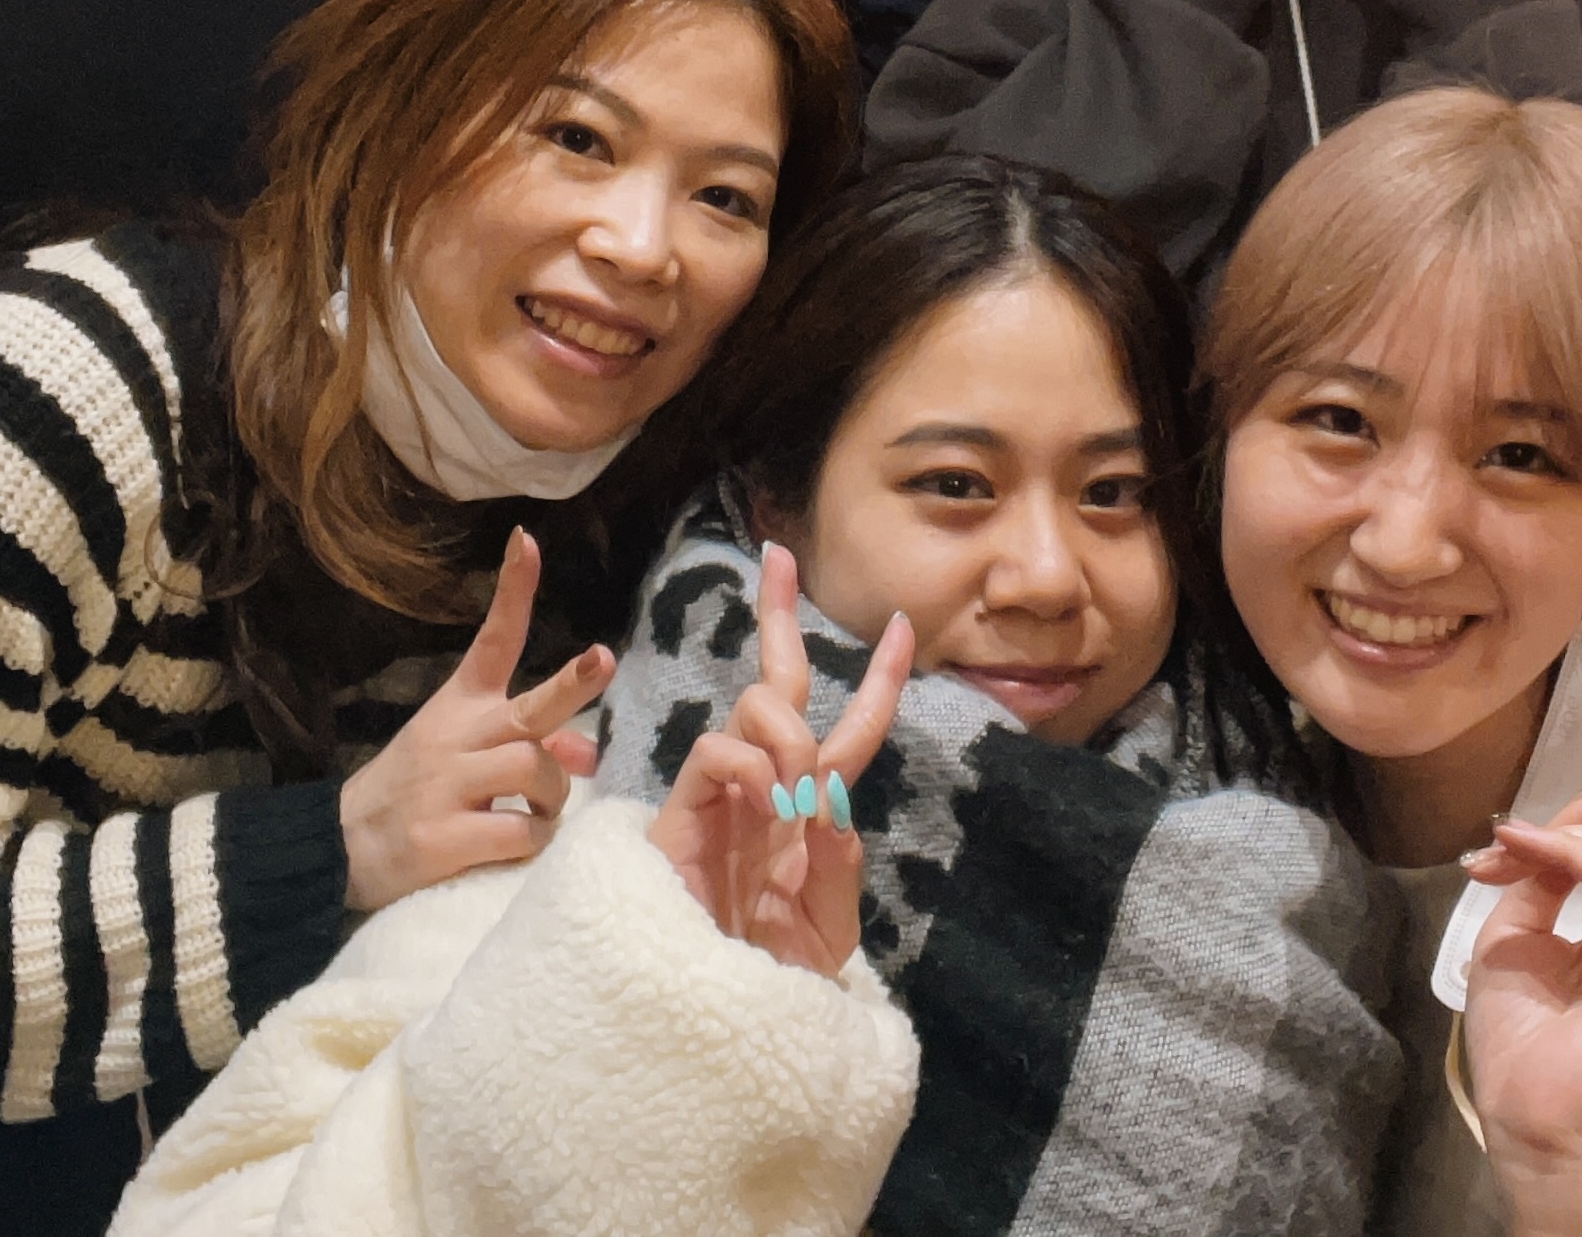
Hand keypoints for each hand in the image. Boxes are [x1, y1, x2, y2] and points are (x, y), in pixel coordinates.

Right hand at [339, 530, 613, 910]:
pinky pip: (518, 831)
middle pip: (528, 707)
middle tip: (602, 658)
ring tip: (539, 813)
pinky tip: (515, 847)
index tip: (528, 540)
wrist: (336, 845)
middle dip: (572, 682)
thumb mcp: (462, 757)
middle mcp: (457, 736)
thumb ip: (526, 745)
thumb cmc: (414, 793)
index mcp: (460, 707)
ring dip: (554, 797)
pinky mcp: (442, 836)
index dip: (514, 591)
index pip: (494, 640)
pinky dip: (532, 841)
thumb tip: (586, 748)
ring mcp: (448, 784)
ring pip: (534, 770)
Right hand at [649, 543, 913, 975]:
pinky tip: (766, 804)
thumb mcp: (827, 927)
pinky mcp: (680, 816)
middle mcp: (764, 790)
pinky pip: (717, 753)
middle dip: (780, 619)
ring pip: (755, 710)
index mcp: (809, 811)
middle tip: (778, 559)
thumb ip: (835, 865)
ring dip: (788, 734)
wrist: (717, 1022)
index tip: (901, 625)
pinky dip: (751, 766)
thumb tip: (831, 799)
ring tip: (792, 794)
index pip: (849, 731)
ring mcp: (721, 798)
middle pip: (779, 687)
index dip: (878, 680)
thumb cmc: (772, 978)